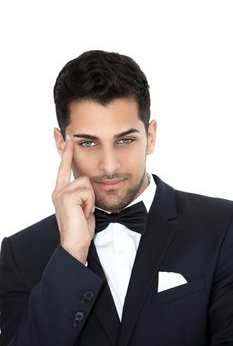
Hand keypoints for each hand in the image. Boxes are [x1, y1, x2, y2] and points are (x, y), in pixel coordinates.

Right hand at [52, 135, 94, 263]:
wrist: (75, 244)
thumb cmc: (81, 227)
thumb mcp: (83, 206)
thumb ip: (82, 192)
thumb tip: (87, 182)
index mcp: (61, 191)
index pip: (64, 166)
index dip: (65, 150)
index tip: (65, 135)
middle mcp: (58, 189)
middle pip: (81, 175)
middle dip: (88, 195)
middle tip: (83, 211)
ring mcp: (60, 192)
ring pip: (86, 183)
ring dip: (90, 200)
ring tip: (84, 213)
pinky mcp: (65, 196)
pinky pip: (87, 190)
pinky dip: (89, 203)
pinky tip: (83, 213)